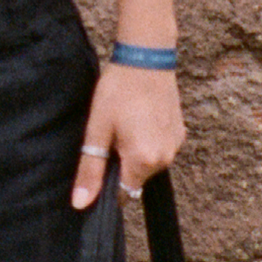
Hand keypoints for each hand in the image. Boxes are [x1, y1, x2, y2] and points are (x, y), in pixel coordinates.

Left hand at [70, 61, 184, 206]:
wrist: (146, 58)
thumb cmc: (118, 92)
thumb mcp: (98, 130)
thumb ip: (90, 170)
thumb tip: (82, 204)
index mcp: (143, 161)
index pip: (123, 193)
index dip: (108, 182)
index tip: (101, 160)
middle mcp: (165, 158)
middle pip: (136, 178)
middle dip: (121, 164)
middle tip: (112, 133)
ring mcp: (175, 145)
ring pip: (148, 163)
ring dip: (135, 152)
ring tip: (127, 122)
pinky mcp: (180, 133)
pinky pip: (160, 148)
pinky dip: (148, 141)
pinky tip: (140, 117)